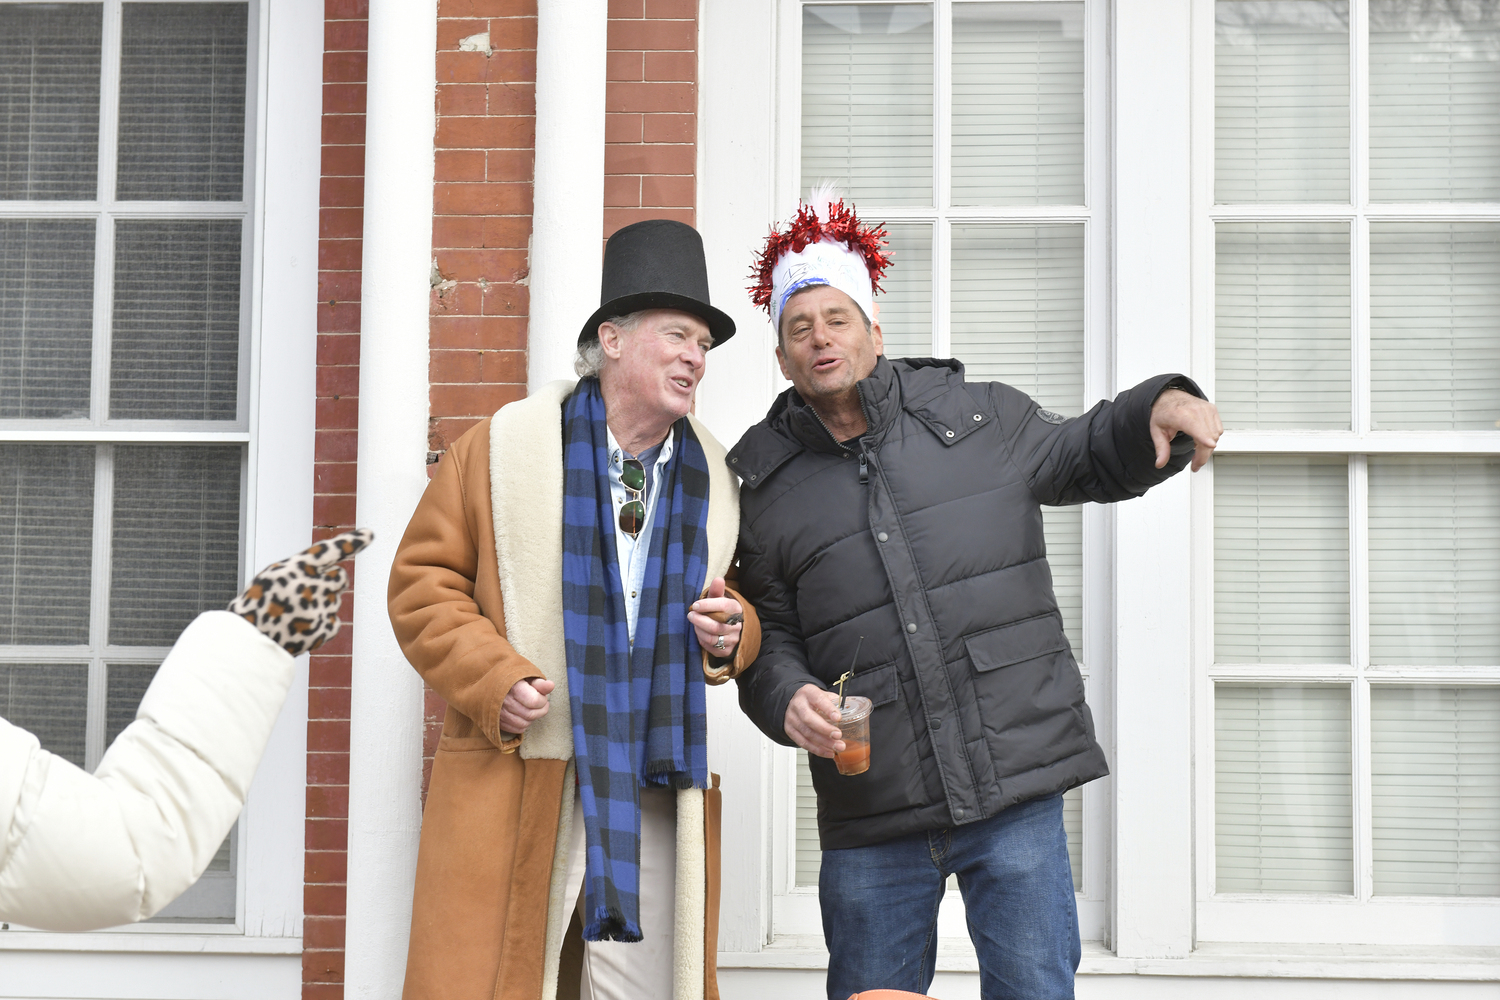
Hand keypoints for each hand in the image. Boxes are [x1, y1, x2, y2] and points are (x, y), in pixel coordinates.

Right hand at [228, 528, 373, 654]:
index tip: (370, 534)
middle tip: (312, 591)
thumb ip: (303, 570)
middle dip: (331, 582)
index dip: (353, 542)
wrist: (250, 639)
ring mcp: (320, 607)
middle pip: (340, 578)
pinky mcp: (324, 628)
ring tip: (296, 612)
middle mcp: (314, 584)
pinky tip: (303, 625)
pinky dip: (322, 623)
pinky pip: (334, 621)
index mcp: (299, 566)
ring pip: (335, 601)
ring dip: (322, 604)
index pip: (332, 549)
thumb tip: (333, 575)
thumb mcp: (274, 575)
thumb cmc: (258, 604)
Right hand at [498, 677, 554, 733]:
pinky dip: (525, 724)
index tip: (543, 697)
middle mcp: (505, 701)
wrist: (496, 683)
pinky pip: (517, 729)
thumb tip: (551, 686)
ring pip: (524, 724)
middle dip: (541, 710)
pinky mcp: (498, 721)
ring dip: (533, 718)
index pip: (535, 701)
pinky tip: (525, 715)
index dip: (543, 700)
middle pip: (530, 714)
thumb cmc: (515, 680)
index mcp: (514, 687)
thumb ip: (540, 683)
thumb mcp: (528, 677)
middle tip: (541, 703)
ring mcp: (500, 713)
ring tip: (533, 709)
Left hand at [688, 577, 742, 657]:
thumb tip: (718, 579)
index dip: (707, 605)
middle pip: (716, 625)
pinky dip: (702, 640)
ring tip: (694, 623)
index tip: (695, 605)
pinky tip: (699, 633)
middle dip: (700, 620)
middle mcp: (737, 626)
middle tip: (690, 615)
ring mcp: (734, 639)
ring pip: (712, 638)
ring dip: (699, 630)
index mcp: (737, 609)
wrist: (733, 627)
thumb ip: (717, 590)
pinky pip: (712, 647)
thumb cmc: (722, 610)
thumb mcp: (720, 599)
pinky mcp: (727, 651)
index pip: (723, 606)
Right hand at [785, 684, 843, 757]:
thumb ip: (835, 702)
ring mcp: (792, 719)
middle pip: (809, 718)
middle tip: (838, 735)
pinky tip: (828, 752)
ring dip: (824, 743)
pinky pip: (803, 743)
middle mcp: (798, 705)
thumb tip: (850, 709)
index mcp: (808, 693)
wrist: (791, 702)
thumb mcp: (822, 694)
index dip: (828, 709)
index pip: (818, 699)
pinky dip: (817, 749)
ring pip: (807, 733)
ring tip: (837, 747)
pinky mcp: (790, 730)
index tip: (838, 718)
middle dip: (825, 729)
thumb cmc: (810, 699)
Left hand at [1150, 388, 1222, 471]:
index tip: (1210, 445)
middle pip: (1207, 437)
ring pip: (1215, 435)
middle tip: (1195, 464)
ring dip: (1208, 447)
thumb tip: (1160, 463)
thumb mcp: (1156, 431)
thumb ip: (1161, 448)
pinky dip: (1212, 438)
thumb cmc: (1163, 412)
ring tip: (1195, 450)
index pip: (1195, 426)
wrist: (1168, 397)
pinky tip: (1201, 440)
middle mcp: (1196, 410)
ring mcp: (1206, 408)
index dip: (1204, 437)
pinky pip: (1218, 430)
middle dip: (1203, 455)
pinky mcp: (1213, 409)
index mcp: (1180, 414)